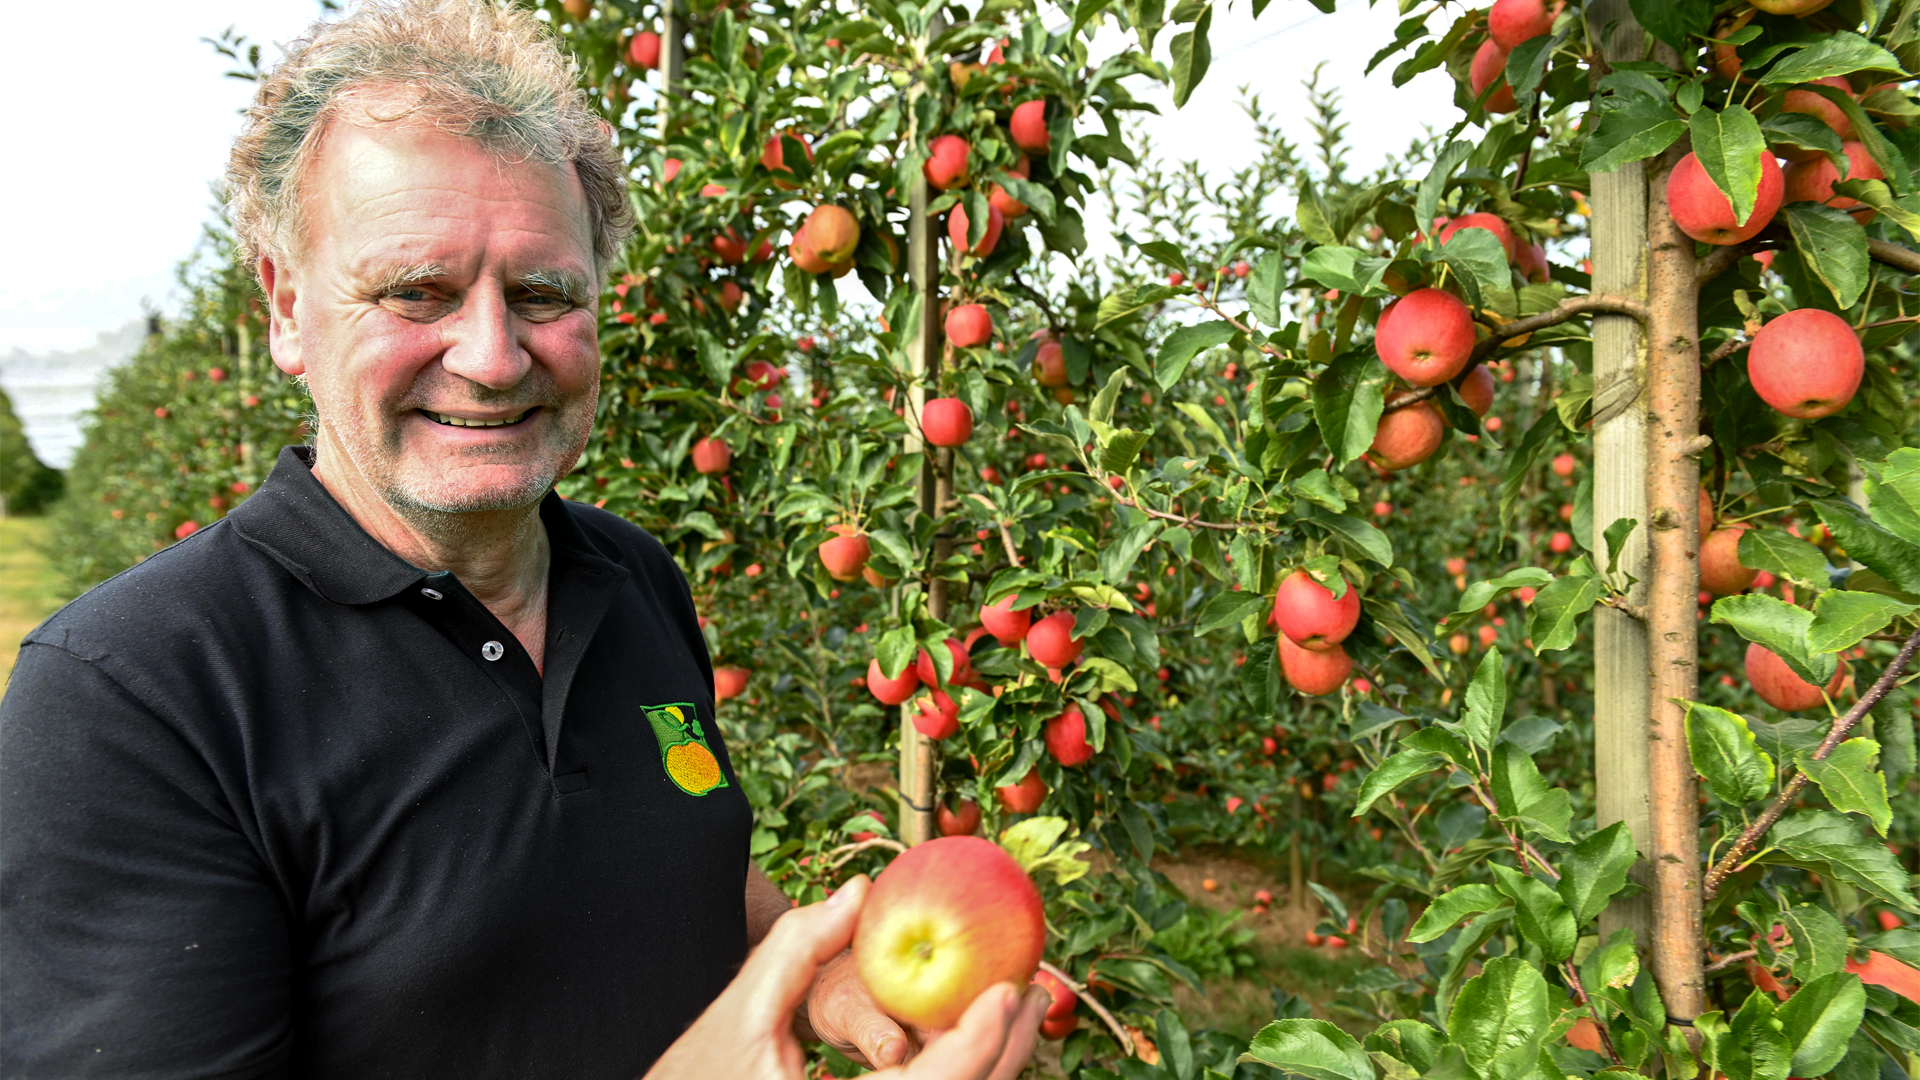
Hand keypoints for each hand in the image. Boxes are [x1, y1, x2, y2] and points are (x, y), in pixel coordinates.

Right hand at [643, 875, 1049, 1079]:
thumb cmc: (693, 1079)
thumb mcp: (739, 1014)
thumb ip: (798, 947)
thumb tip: (861, 892)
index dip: (979, 1040)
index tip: (1008, 990)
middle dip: (1004, 1051)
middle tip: (1030, 990)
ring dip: (991, 1066)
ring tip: (1015, 1011)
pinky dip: (958, 1075)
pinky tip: (971, 1039)